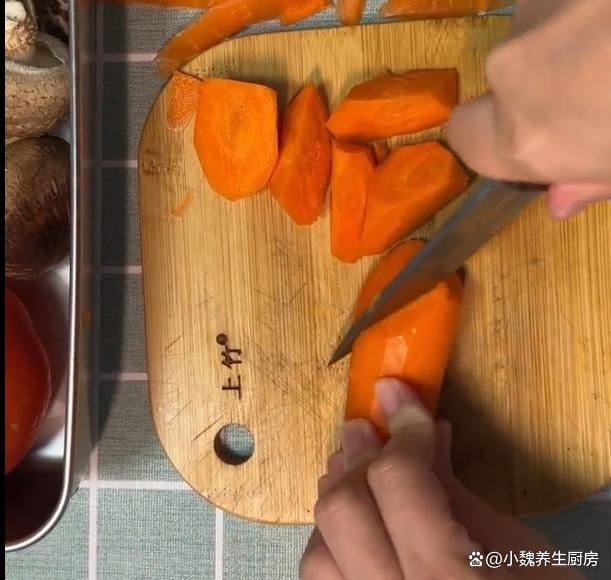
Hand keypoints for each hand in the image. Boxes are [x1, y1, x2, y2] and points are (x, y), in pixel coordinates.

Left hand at [300, 378, 583, 579]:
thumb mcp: (518, 548)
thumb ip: (455, 490)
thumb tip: (420, 431)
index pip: (399, 482)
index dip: (401, 429)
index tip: (402, 399)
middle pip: (343, 513)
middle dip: (356, 459)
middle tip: (366, 426)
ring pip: (318, 553)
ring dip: (336, 500)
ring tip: (357, 471)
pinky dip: (333, 540)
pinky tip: (357, 523)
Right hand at [447, 0, 610, 218]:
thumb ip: (591, 181)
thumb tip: (558, 200)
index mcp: (527, 139)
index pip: (464, 134)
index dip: (494, 131)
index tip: (535, 129)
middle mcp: (514, 72)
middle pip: (504, 74)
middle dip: (544, 75)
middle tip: (600, 76)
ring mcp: (542, 7)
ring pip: (539, 21)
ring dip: (569, 30)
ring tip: (610, 38)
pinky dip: (583, 7)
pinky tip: (609, 17)